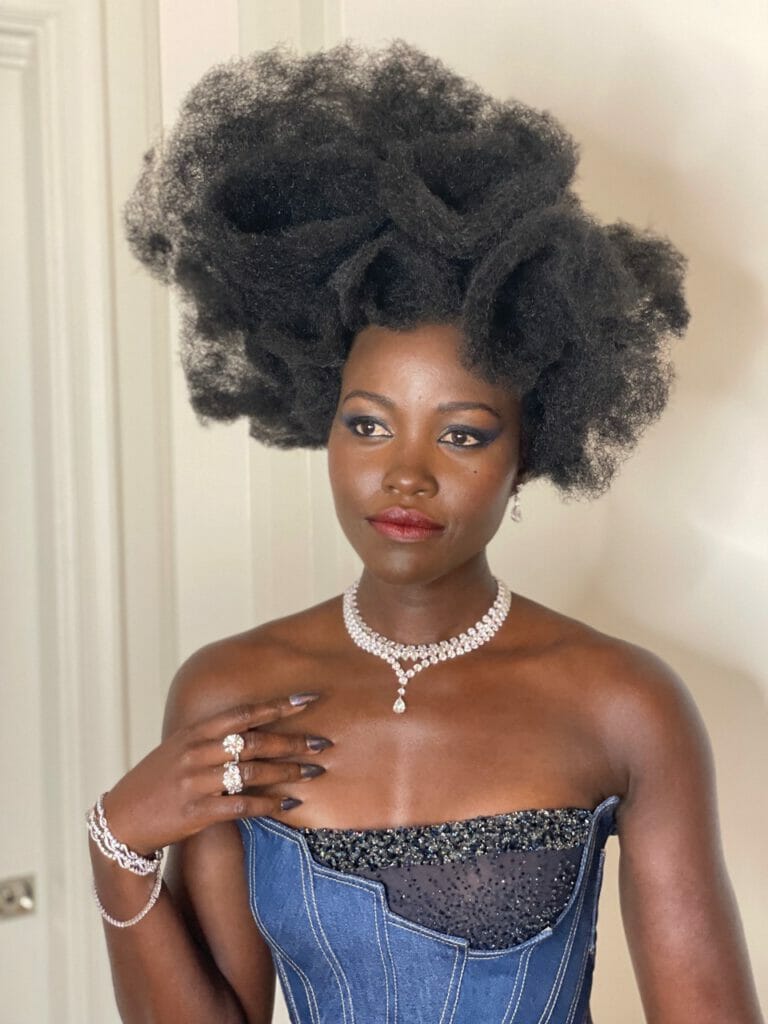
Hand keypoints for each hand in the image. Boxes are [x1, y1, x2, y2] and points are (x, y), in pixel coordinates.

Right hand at [98, 694, 330, 854]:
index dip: (278, 705)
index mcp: (194, 731)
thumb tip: (252, 726)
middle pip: (254, 741)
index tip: (309, 699)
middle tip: (322, 742)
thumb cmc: (157, 781)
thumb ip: (211, 737)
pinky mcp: (197, 811)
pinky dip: (268, 804)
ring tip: (313, 772)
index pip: (244, 713)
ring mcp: (196, 782)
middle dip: (292, 741)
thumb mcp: (179, 749)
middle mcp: (196, 752)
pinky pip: (241, 805)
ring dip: (287, 772)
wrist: (122, 820)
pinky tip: (288, 804)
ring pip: (252, 772)